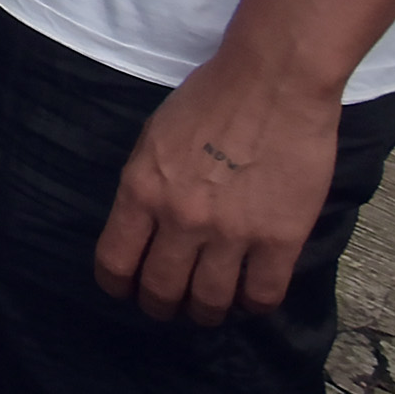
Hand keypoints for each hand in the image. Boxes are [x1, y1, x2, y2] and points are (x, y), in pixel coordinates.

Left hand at [95, 49, 343, 322]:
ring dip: (206, 312)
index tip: (127, 290)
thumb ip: (146, 187)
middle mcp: (180, 218)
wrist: (273, 80)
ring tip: (211, 307)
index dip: (118, 286)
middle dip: (161, 306)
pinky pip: (262, 295)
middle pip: (161, 290)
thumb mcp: (153, 139)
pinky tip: (250, 297)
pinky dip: (252, 305)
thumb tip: (145, 227)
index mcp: (142, 190)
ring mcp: (231, 232)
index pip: (114, 262)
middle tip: (171, 305)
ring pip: (209, 301)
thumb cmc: (210, 99)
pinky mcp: (280, 238)